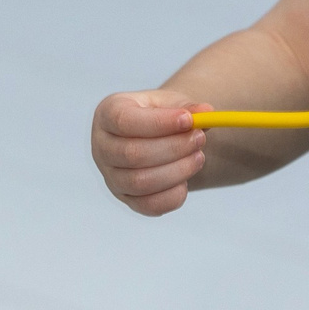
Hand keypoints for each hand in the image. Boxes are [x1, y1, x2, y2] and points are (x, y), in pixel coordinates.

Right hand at [91, 89, 208, 216]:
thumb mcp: (172, 104)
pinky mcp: (126, 199)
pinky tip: (186, 181)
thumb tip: (206, 112)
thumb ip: (189, 108)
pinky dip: (172, 196)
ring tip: (198, 157)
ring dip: (177, 171)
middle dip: (173, 148)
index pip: (124, 121)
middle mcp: (102, 147)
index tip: (189, 120)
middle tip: (200, 139)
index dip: (159, 123)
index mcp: (108, 114)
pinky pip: (148, 205)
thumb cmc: (160, 116)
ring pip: (140, 182)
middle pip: (132, 154)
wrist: (155, 137)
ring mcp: (111, 176)